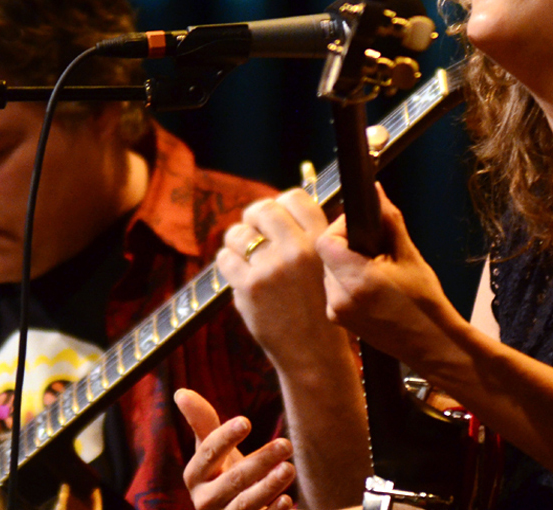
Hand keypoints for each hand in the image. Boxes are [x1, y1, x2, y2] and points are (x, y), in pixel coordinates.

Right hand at [175, 389, 294, 509]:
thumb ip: (201, 421)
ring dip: (268, 486)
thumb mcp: (211, 449)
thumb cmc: (223, 473)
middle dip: (260, 462)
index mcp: (195, 476)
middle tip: (286, 444)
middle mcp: (205, 501)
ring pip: (245, 505)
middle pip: (232, 480)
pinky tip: (288, 500)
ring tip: (289, 468)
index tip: (246, 421)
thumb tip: (180, 392)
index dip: (225, 437)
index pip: (208, 453)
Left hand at [218, 189, 346, 368]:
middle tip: (253, 230)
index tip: (275, 217)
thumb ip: (307, 238)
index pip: (295, 197)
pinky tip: (238, 273)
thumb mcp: (327, 267)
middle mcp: (297, 250)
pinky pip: (225, 259)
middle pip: (263, 209)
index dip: (280, 203)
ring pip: (238, 233)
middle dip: (253, 217)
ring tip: (245, 254)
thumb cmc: (320, 309)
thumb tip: (278, 209)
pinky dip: (228, 263)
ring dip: (237, 240)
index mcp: (320, 242)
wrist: (313, 354)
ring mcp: (271, 268)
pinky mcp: (249, 287)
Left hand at [316, 184, 462, 364]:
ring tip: (372, 268)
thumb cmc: (425, 305)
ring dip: (344, 263)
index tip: (360, 228)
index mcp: (357, 281)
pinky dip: (345, 281)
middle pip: (324, 255)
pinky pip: (332, 288)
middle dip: (345, 245)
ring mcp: (336, 312)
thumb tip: (376, 191)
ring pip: (327, 271)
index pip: (325, 241)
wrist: (431, 344)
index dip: (340, 228)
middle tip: (372, 248)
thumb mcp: (410, 256)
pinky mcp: (338, 320)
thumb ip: (389, 220)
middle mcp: (340, 299)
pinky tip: (368, 286)